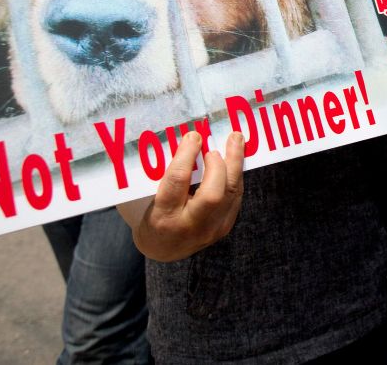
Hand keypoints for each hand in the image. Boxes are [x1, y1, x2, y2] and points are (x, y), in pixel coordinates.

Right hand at [120, 130, 244, 261]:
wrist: (164, 249)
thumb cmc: (155, 215)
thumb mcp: (150, 199)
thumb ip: (168, 175)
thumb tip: (189, 141)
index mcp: (164, 216)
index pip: (177, 183)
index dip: (187, 156)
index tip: (194, 137)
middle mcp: (189, 226)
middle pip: (213, 194)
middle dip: (218, 164)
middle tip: (215, 144)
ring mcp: (211, 230)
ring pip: (231, 194)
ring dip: (235, 163)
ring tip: (236, 140)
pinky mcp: (224, 227)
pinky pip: (236, 196)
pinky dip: (236, 175)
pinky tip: (236, 158)